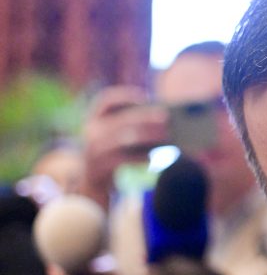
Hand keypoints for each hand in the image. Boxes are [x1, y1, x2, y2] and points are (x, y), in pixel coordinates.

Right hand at [79, 86, 168, 208]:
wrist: (92, 178)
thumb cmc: (113, 150)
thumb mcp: (116, 135)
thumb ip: (133, 125)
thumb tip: (164, 121)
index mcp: (94, 118)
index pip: (106, 101)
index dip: (125, 97)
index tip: (146, 97)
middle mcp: (91, 131)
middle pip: (122, 121)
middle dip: (146, 119)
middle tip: (166, 119)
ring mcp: (93, 149)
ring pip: (124, 139)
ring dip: (147, 136)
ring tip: (166, 136)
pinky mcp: (99, 166)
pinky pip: (124, 159)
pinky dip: (141, 157)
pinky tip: (155, 157)